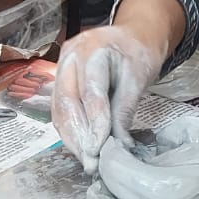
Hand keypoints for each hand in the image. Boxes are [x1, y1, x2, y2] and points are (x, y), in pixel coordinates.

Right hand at [51, 25, 163, 172]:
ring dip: (72, 139)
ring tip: (86, 160)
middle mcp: (70, 56)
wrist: (131, 36)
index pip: (91, 92)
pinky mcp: (59, 78)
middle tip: (91, 162)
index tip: (99, 149)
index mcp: (93, 49)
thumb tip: (119, 145)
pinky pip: (59, 109)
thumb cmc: (137, 52)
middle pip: (68, 103)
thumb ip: (125, 110)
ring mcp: (61, 66)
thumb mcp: (139, 78)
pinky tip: (81, 146)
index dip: (94, 123)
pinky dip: (69, 131)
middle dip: (79, 137)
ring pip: (59, 109)